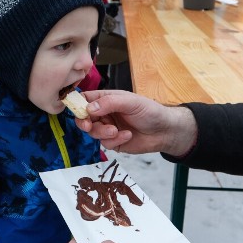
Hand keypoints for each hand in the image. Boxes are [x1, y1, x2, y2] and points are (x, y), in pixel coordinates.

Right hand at [74, 90, 196, 155]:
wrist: (165, 131)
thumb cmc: (150, 111)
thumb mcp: (131, 102)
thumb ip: (110, 102)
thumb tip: (89, 108)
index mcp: (107, 99)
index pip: (86, 99)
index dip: (78, 104)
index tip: (78, 111)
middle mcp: (105, 113)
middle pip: (84, 118)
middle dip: (85, 122)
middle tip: (88, 125)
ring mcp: (108, 128)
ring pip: (93, 132)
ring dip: (103, 132)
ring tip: (116, 131)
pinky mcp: (113, 142)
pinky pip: (105, 143)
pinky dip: (115, 140)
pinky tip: (127, 136)